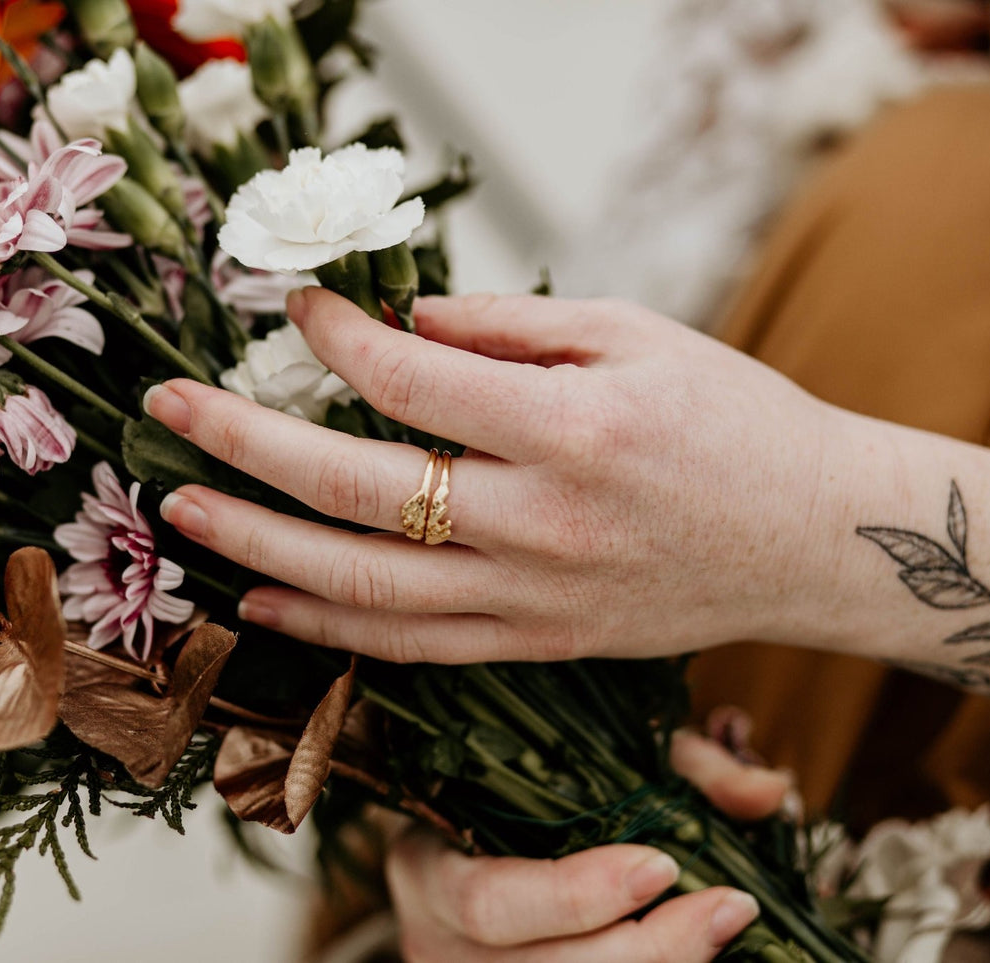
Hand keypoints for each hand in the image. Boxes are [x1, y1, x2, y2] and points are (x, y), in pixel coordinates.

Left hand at [149, 289, 841, 662]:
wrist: (816, 538)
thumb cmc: (735, 422)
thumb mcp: (639, 336)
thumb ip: (514, 326)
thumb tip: (405, 321)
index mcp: (571, 430)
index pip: (408, 381)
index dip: (335, 336)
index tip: (295, 308)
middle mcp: (541, 524)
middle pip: (355, 489)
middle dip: (245, 444)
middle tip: (172, 409)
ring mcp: (534, 597)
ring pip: (362, 587)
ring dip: (258, 544)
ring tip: (184, 508)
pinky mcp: (538, 641)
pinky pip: (409, 644)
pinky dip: (325, 626)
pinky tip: (262, 598)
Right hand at [386, 731, 788, 962]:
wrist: (467, 841)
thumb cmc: (524, 794)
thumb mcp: (591, 760)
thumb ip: (683, 769)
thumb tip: (771, 791)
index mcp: (430, 866)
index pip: (491, 902)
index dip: (576, 895)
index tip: (661, 865)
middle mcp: (437, 941)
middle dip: (644, 949)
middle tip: (728, 908)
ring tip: (725, 929)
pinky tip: (694, 953)